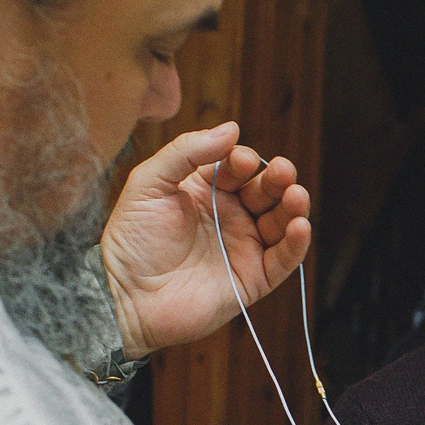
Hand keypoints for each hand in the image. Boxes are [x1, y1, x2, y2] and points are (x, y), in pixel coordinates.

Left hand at [99, 121, 311, 357]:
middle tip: (283, 172)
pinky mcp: (253, 280)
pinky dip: (296, 243)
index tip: (241, 160)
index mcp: (205, 192)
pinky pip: (283, 260)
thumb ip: (187, 150)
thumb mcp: (149, 183)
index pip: (238, 168)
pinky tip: (299, 226)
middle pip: (265, 191)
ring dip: (293, 206)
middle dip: (277, 179)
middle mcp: (228, 218)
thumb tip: (232, 128)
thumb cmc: (131, 240)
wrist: (125, 296)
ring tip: (295, 196)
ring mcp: (242, 249)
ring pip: (280, 222)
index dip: (244, 161)